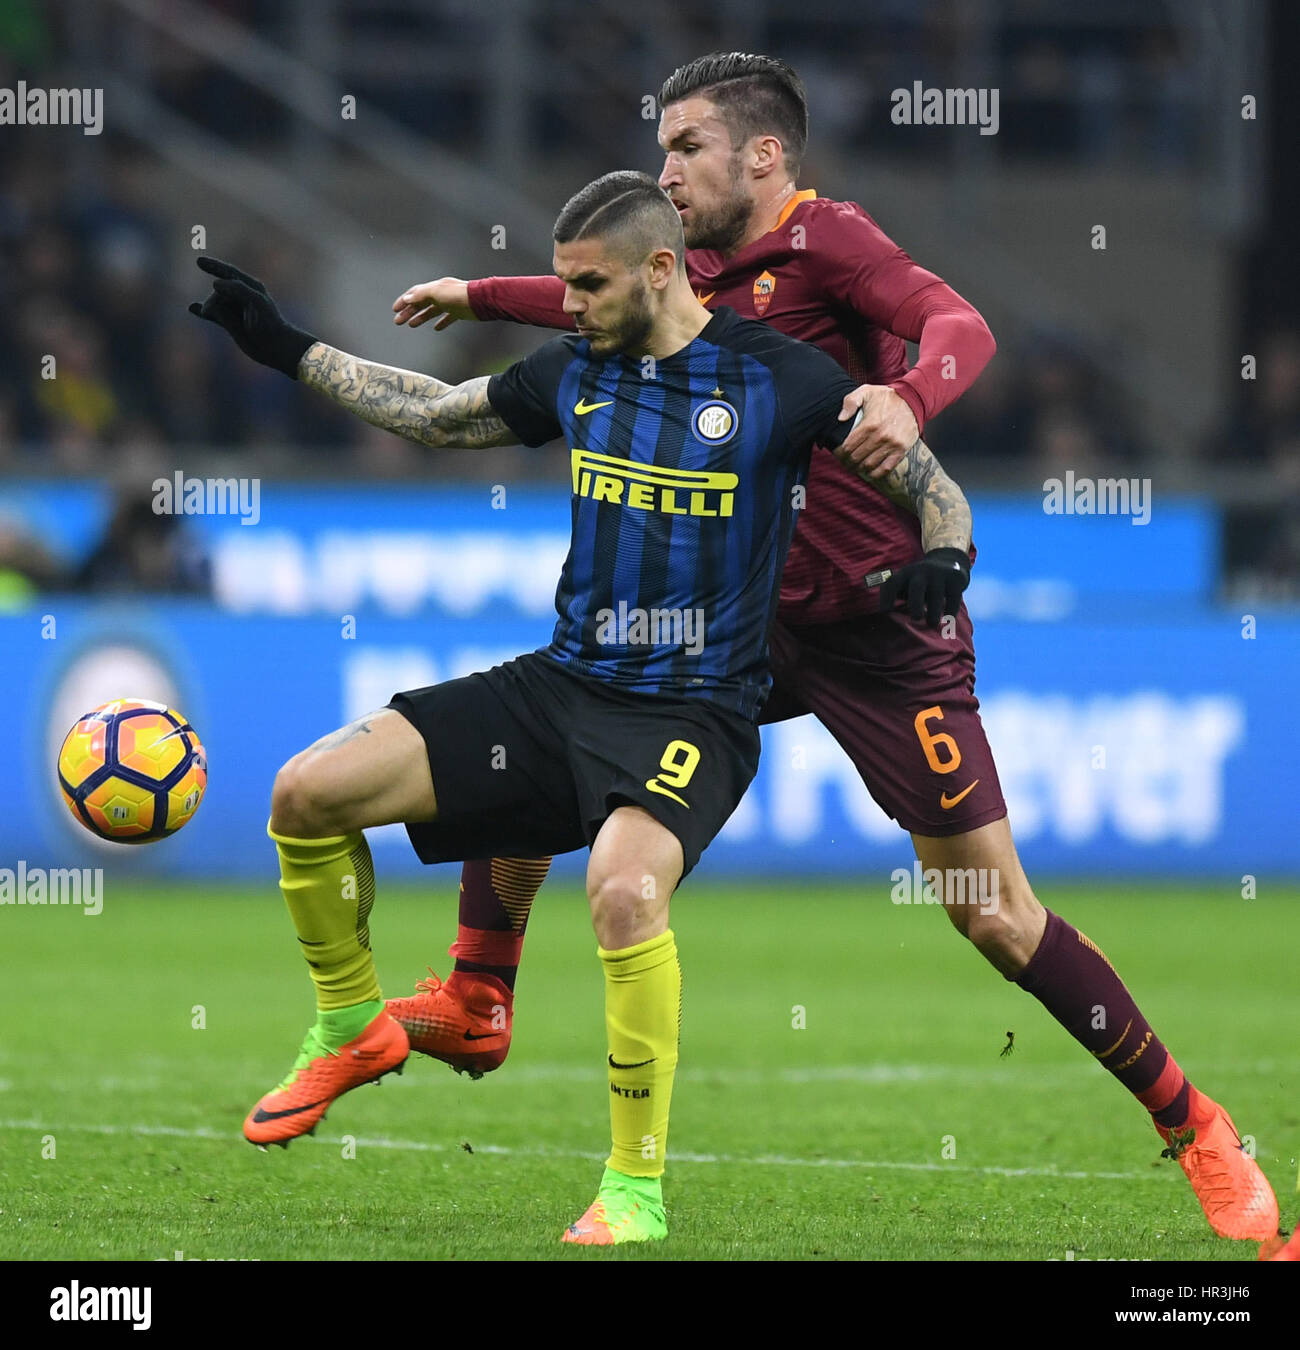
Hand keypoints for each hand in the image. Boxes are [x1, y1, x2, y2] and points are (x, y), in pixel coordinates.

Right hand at [188, 257, 316, 377]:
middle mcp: (241, 297)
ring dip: (207, 307)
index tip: (199, 261)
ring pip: (214, 304)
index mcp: (250, 287)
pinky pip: (213, 315)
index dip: (214, 266)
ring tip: (207, 314)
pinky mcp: (230, 323)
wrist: (275, 348)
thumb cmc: (269, 323)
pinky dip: (202, 311)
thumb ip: (237, 289)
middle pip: (219, 292)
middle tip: (210, 310)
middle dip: (213, 299)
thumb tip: (214, 283)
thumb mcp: (256, 302)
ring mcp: (235, 310)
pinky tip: (192, 308)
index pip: (229, 273)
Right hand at [392, 277, 474, 329]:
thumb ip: (420, 295)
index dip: (404, 301)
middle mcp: (441, 294)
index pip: (415, 293)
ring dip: (420, 317)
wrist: (480, 302)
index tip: (395, 309)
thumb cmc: (460, 295)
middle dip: (408, 312)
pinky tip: (436, 328)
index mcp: (435, 287)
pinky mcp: (459, 312)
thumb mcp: (436, 292)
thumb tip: (408, 298)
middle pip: (421, 303)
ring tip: (411, 325)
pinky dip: (440, 322)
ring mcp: (450, 303)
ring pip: (431, 311)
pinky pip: (447, 318)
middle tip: (398, 321)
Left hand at [836, 384, 918, 477]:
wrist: (913, 399)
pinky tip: (869, 472)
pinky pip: (885, 469)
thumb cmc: (887, 397)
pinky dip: (875, 474)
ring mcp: (891, 445)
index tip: (838, 454)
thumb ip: (850, 402)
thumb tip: (840, 419)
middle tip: (844, 462)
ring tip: (854, 467)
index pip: (848, 446)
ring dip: (859, 469)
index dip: (840, 453)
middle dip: (847, 462)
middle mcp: (880, 436)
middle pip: (856, 457)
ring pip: (869, 465)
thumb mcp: (866, 391)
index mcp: (869, 424)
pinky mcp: (901, 450)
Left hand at [873, 548, 970, 625]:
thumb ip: (896, 596)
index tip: (885, 612)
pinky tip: (949, 619)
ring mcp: (939, 573)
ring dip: (934, 611)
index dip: (887, 597)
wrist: (948, 563)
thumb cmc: (920, 582)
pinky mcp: (955, 577)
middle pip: (916, 587)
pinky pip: (953, 596)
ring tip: (932, 624)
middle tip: (916, 618)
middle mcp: (921, 571)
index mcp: (905, 574)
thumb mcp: (906, 584)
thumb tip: (887, 619)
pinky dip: (951, 609)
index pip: (892, 583)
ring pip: (936, 594)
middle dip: (915, 603)